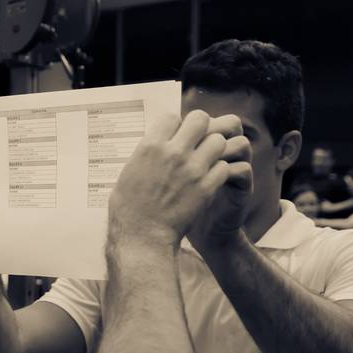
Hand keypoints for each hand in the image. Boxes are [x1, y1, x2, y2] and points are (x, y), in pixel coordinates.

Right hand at [108, 110, 245, 246]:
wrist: (143, 236)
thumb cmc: (129, 208)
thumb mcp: (128, 172)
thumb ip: (145, 153)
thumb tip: (154, 143)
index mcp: (150, 147)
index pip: (172, 116)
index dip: (175, 124)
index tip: (174, 135)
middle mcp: (173, 153)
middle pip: (200, 119)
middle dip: (200, 127)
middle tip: (196, 141)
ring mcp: (193, 169)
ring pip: (217, 140)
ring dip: (213, 148)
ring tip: (206, 159)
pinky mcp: (207, 187)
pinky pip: (224, 166)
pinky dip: (219, 170)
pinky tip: (209, 178)